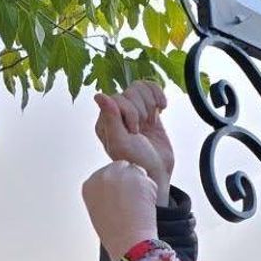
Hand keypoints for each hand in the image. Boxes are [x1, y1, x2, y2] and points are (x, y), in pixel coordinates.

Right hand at [82, 161, 159, 260]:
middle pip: (123, 168)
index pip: (109, 174)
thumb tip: (119, 184)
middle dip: (130, 183)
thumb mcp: (100, 210)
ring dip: (141, 187)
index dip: (118, 189)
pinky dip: (152, 193)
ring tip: (136, 208)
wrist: (128, 242)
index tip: (119, 205)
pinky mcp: (136, 175)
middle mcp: (100, 175)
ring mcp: (118, 173)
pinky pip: (149, 181)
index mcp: (88, 185)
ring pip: (137, 172)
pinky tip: (144, 207)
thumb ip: (105, 192)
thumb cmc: (116, 233)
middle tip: (130, 206)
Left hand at [95, 82, 172, 203]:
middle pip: (130, 92)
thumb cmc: (136, 161)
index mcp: (105, 121)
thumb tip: (98, 95)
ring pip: (141, 88)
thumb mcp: (121, 142)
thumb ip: (110, 118)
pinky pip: (151, 88)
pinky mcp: (148, 109)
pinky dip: (159, 95)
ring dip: (150, 104)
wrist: (156, 172)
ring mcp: (133, 110)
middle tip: (142, 130)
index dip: (130, 112)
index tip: (135, 131)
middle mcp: (117, 113)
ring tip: (150, 123)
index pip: (117, 98)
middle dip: (141, 111)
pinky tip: (162, 108)